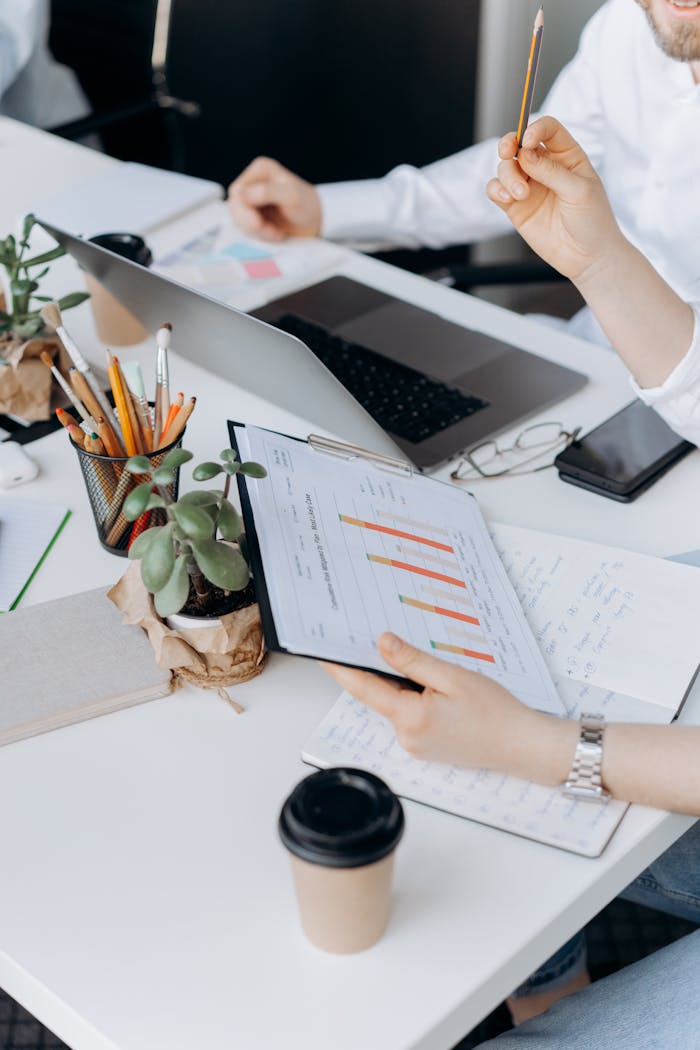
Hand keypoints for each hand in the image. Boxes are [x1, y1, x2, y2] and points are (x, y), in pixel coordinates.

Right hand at [227, 157, 321, 241]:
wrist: (316, 222)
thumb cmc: (307, 206)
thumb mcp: (291, 196)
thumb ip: (267, 192)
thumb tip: (243, 195)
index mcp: (260, 170)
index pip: (238, 191)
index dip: (244, 210)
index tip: (259, 223)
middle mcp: (253, 183)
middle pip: (235, 207)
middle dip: (252, 224)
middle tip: (270, 231)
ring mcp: (252, 201)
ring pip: (240, 220)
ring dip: (258, 231)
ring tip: (276, 233)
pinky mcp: (254, 216)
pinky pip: (247, 229)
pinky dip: (260, 235)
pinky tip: (275, 233)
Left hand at [322, 632, 557, 775]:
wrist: (522, 744)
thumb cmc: (495, 712)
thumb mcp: (452, 676)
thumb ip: (413, 661)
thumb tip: (382, 643)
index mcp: (409, 718)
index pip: (363, 688)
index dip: (341, 668)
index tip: (323, 652)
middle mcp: (406, 736)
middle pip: (380, 695)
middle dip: (377, 669)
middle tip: (374, 638)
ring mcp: (415, 744)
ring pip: (396, 704)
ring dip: (400, 683)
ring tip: (420, 661)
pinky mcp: (426, 745)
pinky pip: (410, 715)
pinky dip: (413, 697)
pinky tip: (433, 684)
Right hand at [485, 116, 625, 285]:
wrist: (587, 257)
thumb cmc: (593, 221)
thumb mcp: (579, 192)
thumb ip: (552, 172)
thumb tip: (524, 154)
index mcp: (567, 156)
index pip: (548, 130)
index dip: (535, 129)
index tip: (527, 141)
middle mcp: (545, 167)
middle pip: (519, 143)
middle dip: (508, 143)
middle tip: (507, 153)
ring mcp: (529, 186)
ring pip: (506, 167)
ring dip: (508, 176)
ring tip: (519, 195)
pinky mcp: (516, 207)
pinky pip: (497, 190)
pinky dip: (496, 190)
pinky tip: (507, 199)